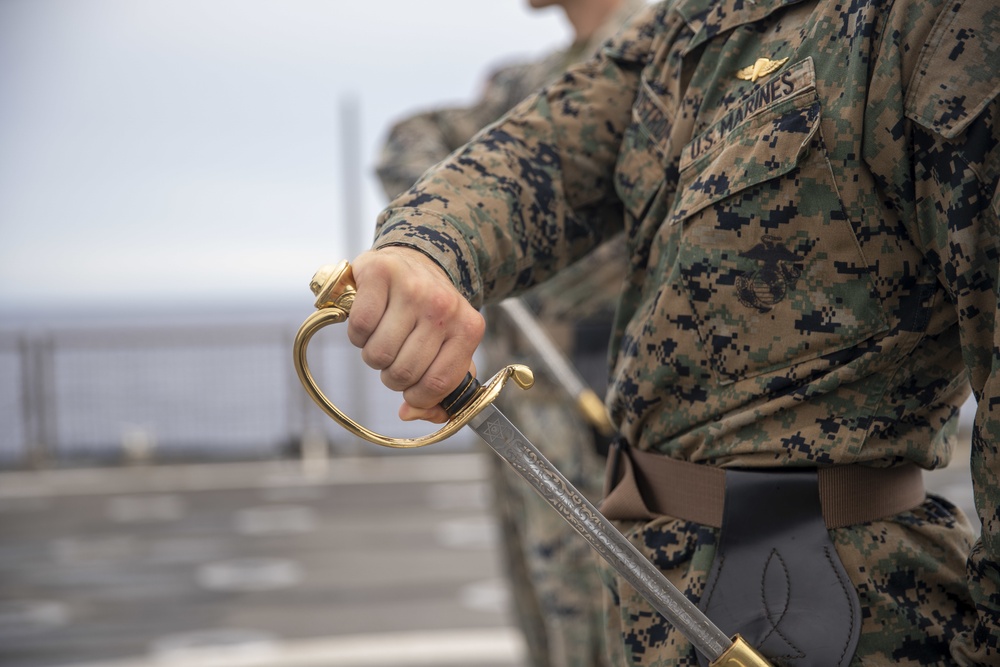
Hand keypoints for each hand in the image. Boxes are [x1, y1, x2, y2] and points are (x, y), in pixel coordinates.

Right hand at [348, 246, 484, 422]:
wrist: (414, 262)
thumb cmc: (429, 313)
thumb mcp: (448, 347)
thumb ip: (440, 389)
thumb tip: (411, 414)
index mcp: (468, 327)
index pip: (438, 383)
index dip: (418, 397)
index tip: (410, 392)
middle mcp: (443, 305)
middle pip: (405, 372)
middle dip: (393, 376)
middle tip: (395, 358)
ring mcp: (412, 287)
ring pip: (378, 354)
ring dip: (373, 356)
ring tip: (382, 338)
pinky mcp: (380, 274)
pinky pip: (359, 328)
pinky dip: (357, 335)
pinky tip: (369, 322)